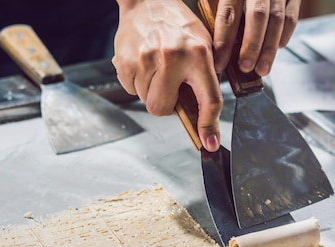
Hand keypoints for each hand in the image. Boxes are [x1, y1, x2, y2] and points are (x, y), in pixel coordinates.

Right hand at [112, 0, 221, 151]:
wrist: (148, 1)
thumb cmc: (179, 26)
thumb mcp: (204, 46)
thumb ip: (205, 80)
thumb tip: (206, 121)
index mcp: (199, 54)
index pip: (209, 100)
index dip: (209, 126)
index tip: (209, 144)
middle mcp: (172, 57)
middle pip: (162, 108)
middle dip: (165, 104)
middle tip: (169, 86)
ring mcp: (146, 59)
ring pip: (145, 100)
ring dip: (150, 91)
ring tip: (157, 68)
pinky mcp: (125, 60)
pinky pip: (129, 89)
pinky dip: (136, 83)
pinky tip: (144, 64)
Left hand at [211, 0, 301, 75]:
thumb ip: (213, 4)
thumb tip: (207, 38)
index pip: (229, 13)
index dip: (224, 41)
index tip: (219, 63)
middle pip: (257, 16)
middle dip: (251, 46)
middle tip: (244, 68)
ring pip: (277, 19)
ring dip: (269, 48)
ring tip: (262, 69)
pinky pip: (291, 16)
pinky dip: (284, 35)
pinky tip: (276, 49)